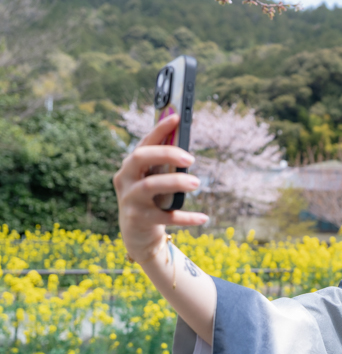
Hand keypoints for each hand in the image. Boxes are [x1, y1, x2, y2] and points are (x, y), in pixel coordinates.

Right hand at [113, 115, 207, 261]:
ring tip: (196, 182)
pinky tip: (203, 218)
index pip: (143, 143)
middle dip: (166, 153)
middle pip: (140, 158)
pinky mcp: (140, 220)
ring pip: (151, 185)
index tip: (176, 117)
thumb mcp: (154, 181)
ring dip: (176, 181)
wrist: (137, 235)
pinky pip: (166, 217)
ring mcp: (131, 200)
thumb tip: (185, 146)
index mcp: (130, 167)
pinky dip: (186, 217)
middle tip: (190, 158)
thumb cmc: (150, 201)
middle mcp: (126, 180)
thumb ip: (165, 165)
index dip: (159, 129)